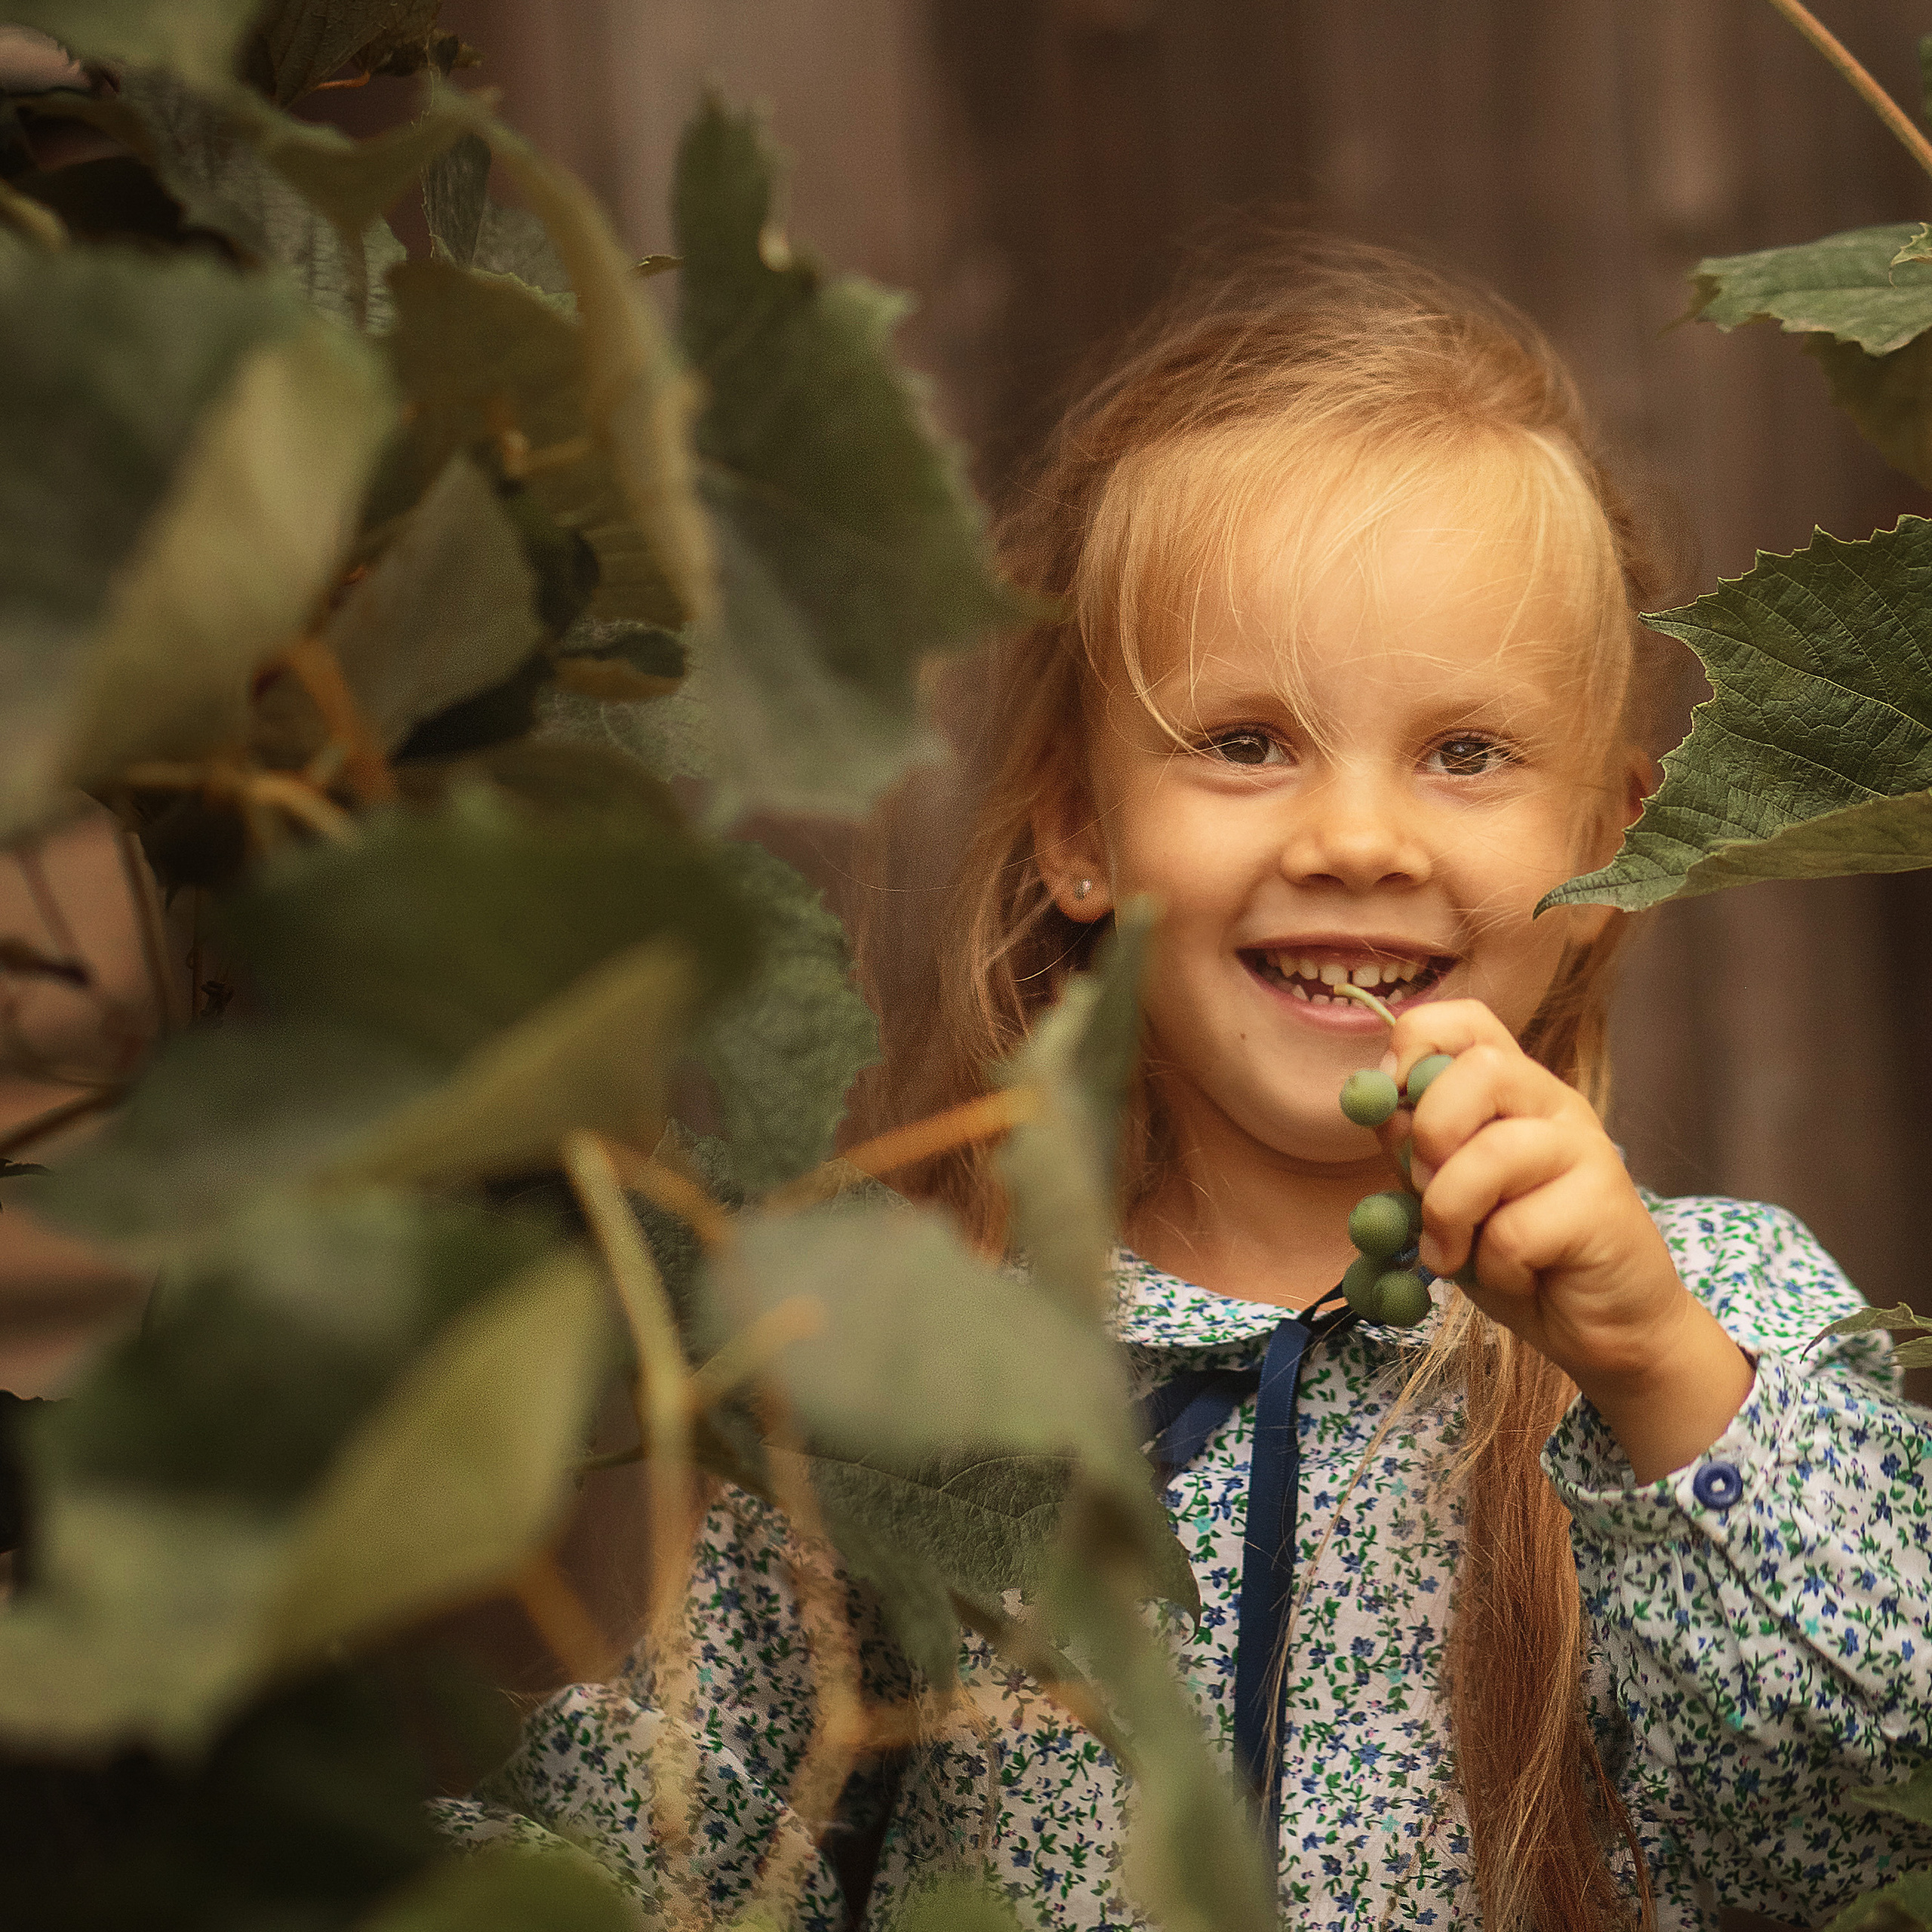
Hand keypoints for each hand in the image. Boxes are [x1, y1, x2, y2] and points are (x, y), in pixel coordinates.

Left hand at [1378, 1000, 1752, 1481]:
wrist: (1602, 1328)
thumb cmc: (1519, 1256)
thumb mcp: (1446, 1197)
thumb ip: (1414, 1149)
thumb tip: (1376, 1104)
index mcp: (1511, 1090)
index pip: (1467, 1020)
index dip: (1414, 1044)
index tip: (1389, 1103)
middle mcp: (1552, 1103)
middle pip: (1480, 1068)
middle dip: (1430, 1133)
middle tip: (1423, 1189)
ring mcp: (1586, 1149)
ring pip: (1493, 1153)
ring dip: (1450, 1214)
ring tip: (1453, 1253)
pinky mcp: (1605, 1206)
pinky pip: (1516, 1230)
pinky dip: (1494, 1266)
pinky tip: (1517, 1277)